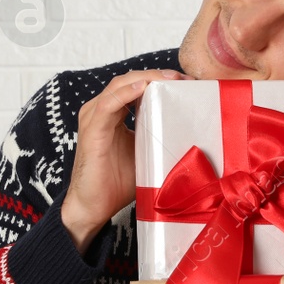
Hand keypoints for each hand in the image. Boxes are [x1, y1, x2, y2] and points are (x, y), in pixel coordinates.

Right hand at [62, 68, 187, 251]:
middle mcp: (101, 110)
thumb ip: (157, 138)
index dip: (160, 80)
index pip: (136, 86)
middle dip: (157, 75)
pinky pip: (109, 104)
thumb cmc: (116, 183)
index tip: (186, 82)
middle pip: (129, 80)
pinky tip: (144, 87)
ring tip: (169, 79)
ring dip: (146, 79)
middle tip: (183, 78)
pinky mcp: (92, 130)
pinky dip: (126, 93)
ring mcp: (94, 118)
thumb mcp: (145, 154)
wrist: (93, 208)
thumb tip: (191, 135)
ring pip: (119, 86)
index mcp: (113, 113)